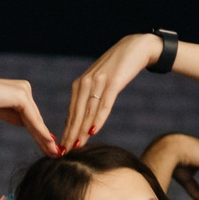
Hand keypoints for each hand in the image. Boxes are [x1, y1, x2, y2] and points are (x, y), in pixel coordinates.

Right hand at [0, 77, 60, 154]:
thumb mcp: (1, 111)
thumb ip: (15, 116)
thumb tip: (28, 125)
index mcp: (20, 90)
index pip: (32, 115)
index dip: (40, 133)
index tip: (47, 147)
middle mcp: (24, 88)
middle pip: (36, 118)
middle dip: (45, 138)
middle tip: (55, 153)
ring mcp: (24, 90)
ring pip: (36, 120)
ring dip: (44, 138)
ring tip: (54, 153)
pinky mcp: (21, 95)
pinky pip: (32, 118)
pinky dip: (40, 131)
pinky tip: (48, 142)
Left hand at [61, 35, 160, 150]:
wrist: (136, 47)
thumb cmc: (118, 67)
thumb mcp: (101, 82)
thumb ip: (90, 97)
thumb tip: (82, 117)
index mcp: (80, 84)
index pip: (72, 112)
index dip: (67, 130)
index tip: (62, 146)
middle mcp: (86, 83)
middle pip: (77, 113)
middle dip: (70, 134)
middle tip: (65, 152)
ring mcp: (99, 82)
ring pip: (88, 111)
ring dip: (82, 130)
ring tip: (76, 146)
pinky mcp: (114, 82)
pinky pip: (104, 104)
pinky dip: (98, 118)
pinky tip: (93, 130)